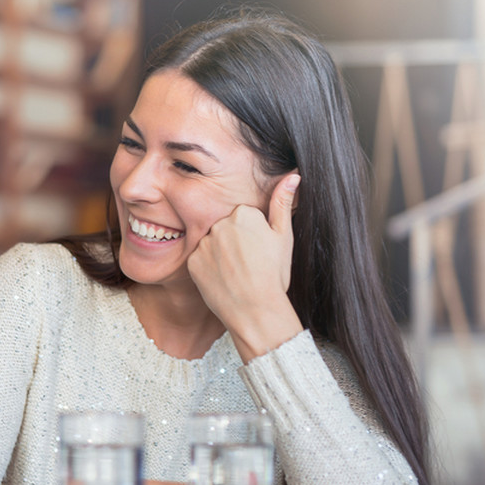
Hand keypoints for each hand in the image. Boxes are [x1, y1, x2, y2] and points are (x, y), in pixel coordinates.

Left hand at [188, 173, 302, 361]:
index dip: (253, 235)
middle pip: (226, 228)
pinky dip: (208, 269)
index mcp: (244, 214)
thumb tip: (293, 175)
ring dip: (220, 255)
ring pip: (212, 244)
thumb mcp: (284, 237)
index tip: (259, 251)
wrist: (256, 310)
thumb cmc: (274, 275)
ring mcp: (204, 243)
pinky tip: (222, 279)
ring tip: (236, 273)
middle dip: (235, 242)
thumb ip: (283, 203)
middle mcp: (220, 224)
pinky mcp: (192, 262)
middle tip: (249, 264)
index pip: (244, 217)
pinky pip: (199, 260)